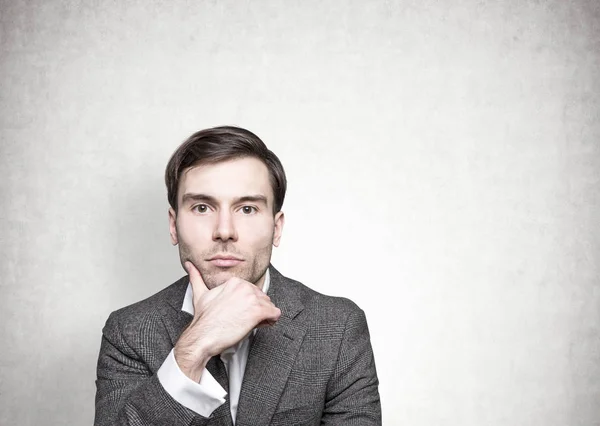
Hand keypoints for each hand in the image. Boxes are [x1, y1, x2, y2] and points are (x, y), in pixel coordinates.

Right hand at [173, 261, 280, 380]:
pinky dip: (270, 321)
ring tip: (248, 324)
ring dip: (263, 317)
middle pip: (262, 299)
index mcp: (235, 282)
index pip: (253, 292)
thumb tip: (190, 266)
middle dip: (256, 310)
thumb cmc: (204, 320)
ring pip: (269, 306)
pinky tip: (258, 325)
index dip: (248, 305)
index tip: (240, 313)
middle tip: (243, 320)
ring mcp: (252, 298)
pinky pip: (275, 314)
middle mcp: (245, 287)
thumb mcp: (200, 294)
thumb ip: (196, 277)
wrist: (202, 336)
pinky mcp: (258, 311)